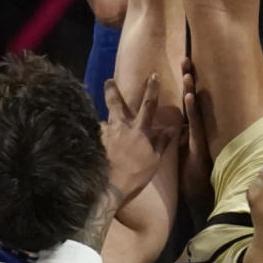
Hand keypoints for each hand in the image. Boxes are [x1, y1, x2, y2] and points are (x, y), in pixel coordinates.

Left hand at [102, 73, 180, 210]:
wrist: (110, 186)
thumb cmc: (136, 175)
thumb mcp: (154, 161)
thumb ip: (161, 143)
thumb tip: (170, 129)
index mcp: (138, 130)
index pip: (148, 105)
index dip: (152, 89)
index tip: (152, 75)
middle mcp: (120, 127)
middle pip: (115, 103)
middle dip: (112, 90)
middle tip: (108, 80)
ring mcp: (104, 134)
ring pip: (102, 120)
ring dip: (103, 121)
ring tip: (101, 125)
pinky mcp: (94, 143)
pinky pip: (95, 135)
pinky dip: (95, 136)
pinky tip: (91, 142)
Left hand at [179, 58, 213, 215]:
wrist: (202, 194)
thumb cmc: (193, 174)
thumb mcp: (185, 151)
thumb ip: (182, 136)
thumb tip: (177, 125)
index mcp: (190, 129)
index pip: (188, 102)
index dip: (186, 84)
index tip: (183, 66)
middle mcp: (197, 129)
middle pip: (192, 100)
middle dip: (190, 80)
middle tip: (186, 59)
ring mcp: (199, 137)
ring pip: (194, 110)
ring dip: (191, 91)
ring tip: (187, 74)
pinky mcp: (199, 146)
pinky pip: (194, 125)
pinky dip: (192, 111)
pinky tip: (188, 98)